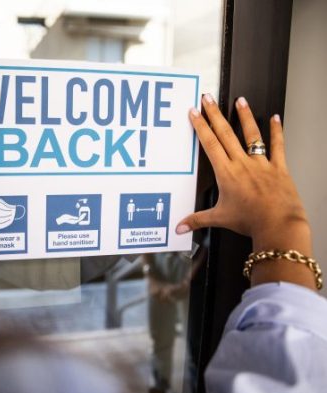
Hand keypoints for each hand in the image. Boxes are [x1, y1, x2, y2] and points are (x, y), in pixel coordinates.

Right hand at [177, 95, 314, 289]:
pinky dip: (277, 131)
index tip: (194, 112)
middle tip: (208, 99)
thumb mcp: (220, 219)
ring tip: (240, 100)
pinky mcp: (278, 167)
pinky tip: (275, 118)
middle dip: (215, 114)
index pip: (210, 144)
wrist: (278, 224)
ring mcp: (261, 163)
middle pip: (226, 134)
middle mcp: (243, 164)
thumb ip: (197, 220)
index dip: (201, 126)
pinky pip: (277, 145)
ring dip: (244, 116)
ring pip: (251, 135)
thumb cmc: (251, 221)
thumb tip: (180, 227)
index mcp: (227, 173)